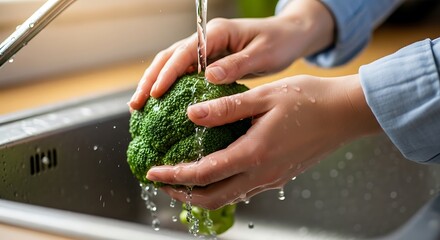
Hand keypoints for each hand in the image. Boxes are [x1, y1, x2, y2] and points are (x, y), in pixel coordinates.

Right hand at [128, 0, 334, 109]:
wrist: (289, 36)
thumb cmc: (279, 42)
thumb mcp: (263, 54)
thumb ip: (237, 64)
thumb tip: (208, 77)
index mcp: (218, 33)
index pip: (185, 52)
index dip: (168, 73)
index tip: (155, 94)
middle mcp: (207, 39)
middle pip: (170, 57)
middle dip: (150, 80)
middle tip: (136, 104)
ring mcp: (207, 50)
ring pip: (172, 65)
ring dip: (154, 83)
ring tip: (139, 106)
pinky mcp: (210, 62)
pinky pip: (184, 74)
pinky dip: (170, 87)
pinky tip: (161, 104)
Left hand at [146, 74, 380, 208]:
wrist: (345, 114)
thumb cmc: (309, 100)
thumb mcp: (264, 97)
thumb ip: (226, 108)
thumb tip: (192, 114)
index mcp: (255, 154)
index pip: (204, 174)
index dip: (174, 176)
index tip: (153, 172)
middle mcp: (262, 174)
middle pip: (212, 198)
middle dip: (182, 193)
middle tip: (161, 181)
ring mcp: (271, 178)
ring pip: (227, 197)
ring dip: (200, 192)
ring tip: (182, 178)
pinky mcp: (278, 176)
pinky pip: (243, 190)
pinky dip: (221, 187)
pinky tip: (214, 171)